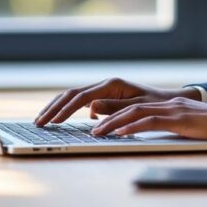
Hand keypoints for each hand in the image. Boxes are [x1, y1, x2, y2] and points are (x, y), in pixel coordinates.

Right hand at [34, 78, 199, 126]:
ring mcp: (104, 89)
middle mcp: (106, 84)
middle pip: (71, 94)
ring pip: (73, 96)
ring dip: (56, 107)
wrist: (169, 100)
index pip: (81, 97)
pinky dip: (67, 107)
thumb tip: (91, 108)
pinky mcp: (104, 95)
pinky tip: (59, 118)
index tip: (52, 122)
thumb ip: (114, 108)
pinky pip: (80, 100)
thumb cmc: (156, 104)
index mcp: (112, 85)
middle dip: (53, 108)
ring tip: (42, 120)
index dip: (64, 110)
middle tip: (37, 123)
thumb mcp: (137, 107)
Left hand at [90, 97, 206, 148]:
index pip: (136, 106)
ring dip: (114, 122)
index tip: (99, 122)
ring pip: (136, 112)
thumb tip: (151, 132)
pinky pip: (152, 122)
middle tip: (94, 128)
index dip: (115, 112)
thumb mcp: (188, 126)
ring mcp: (174, 110)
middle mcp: (168, 103)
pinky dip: (133, 127)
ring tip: (99, 132)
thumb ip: (170, 125)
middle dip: (108, 116)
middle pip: (130, 107)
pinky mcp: (180, 120)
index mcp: (169, 105)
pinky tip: (121, 133)